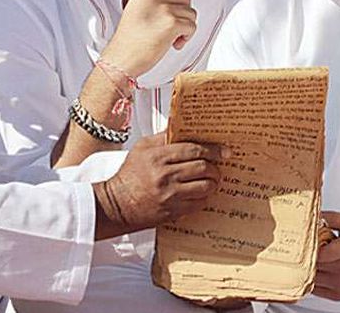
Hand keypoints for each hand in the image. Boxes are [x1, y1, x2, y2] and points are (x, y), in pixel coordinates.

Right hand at [93, 132, 226, 238]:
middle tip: (216, 167)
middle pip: (203, 168)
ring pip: (204, 187)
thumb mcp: (142, 148)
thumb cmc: (129, 175)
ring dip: (212, 183)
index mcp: (158, 157)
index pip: (194, 150)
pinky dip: (203, 198)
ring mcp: (169, 196)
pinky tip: (200, 193)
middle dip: (215, 167)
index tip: (223, 151)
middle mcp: (164, 176)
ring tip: (211, 180)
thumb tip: (183, 126)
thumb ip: (164, 136)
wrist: (115, 205)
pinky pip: (198, 204)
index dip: (213, 150)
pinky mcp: (172, 212)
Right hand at [101, 0, 196, 77]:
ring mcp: (164, 9)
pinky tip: (174, 44)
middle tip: (173, 27)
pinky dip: (187, 37)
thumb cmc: (129, 41)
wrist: (121, 59)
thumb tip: (179, 2)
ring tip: (171, 37)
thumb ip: (156, 1)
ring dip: (185, 27)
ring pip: (191, 13)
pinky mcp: (172, 24)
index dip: (177, 0)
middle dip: (183, 13)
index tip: (172, 12)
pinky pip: (192, 27)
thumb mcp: (138, 9)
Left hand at [313, 211, 339, 300]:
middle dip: (307, 253)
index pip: (320, 252)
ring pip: (311, 277)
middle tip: (311, 244)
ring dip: (309, 266)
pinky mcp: (338, 295)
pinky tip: (320, 267)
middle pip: (313, 264)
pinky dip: (313, 277)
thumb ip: (335, 217)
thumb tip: (316, 216)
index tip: (307, 236)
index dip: (309, 244)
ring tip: (317, 255)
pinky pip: (315, 288)